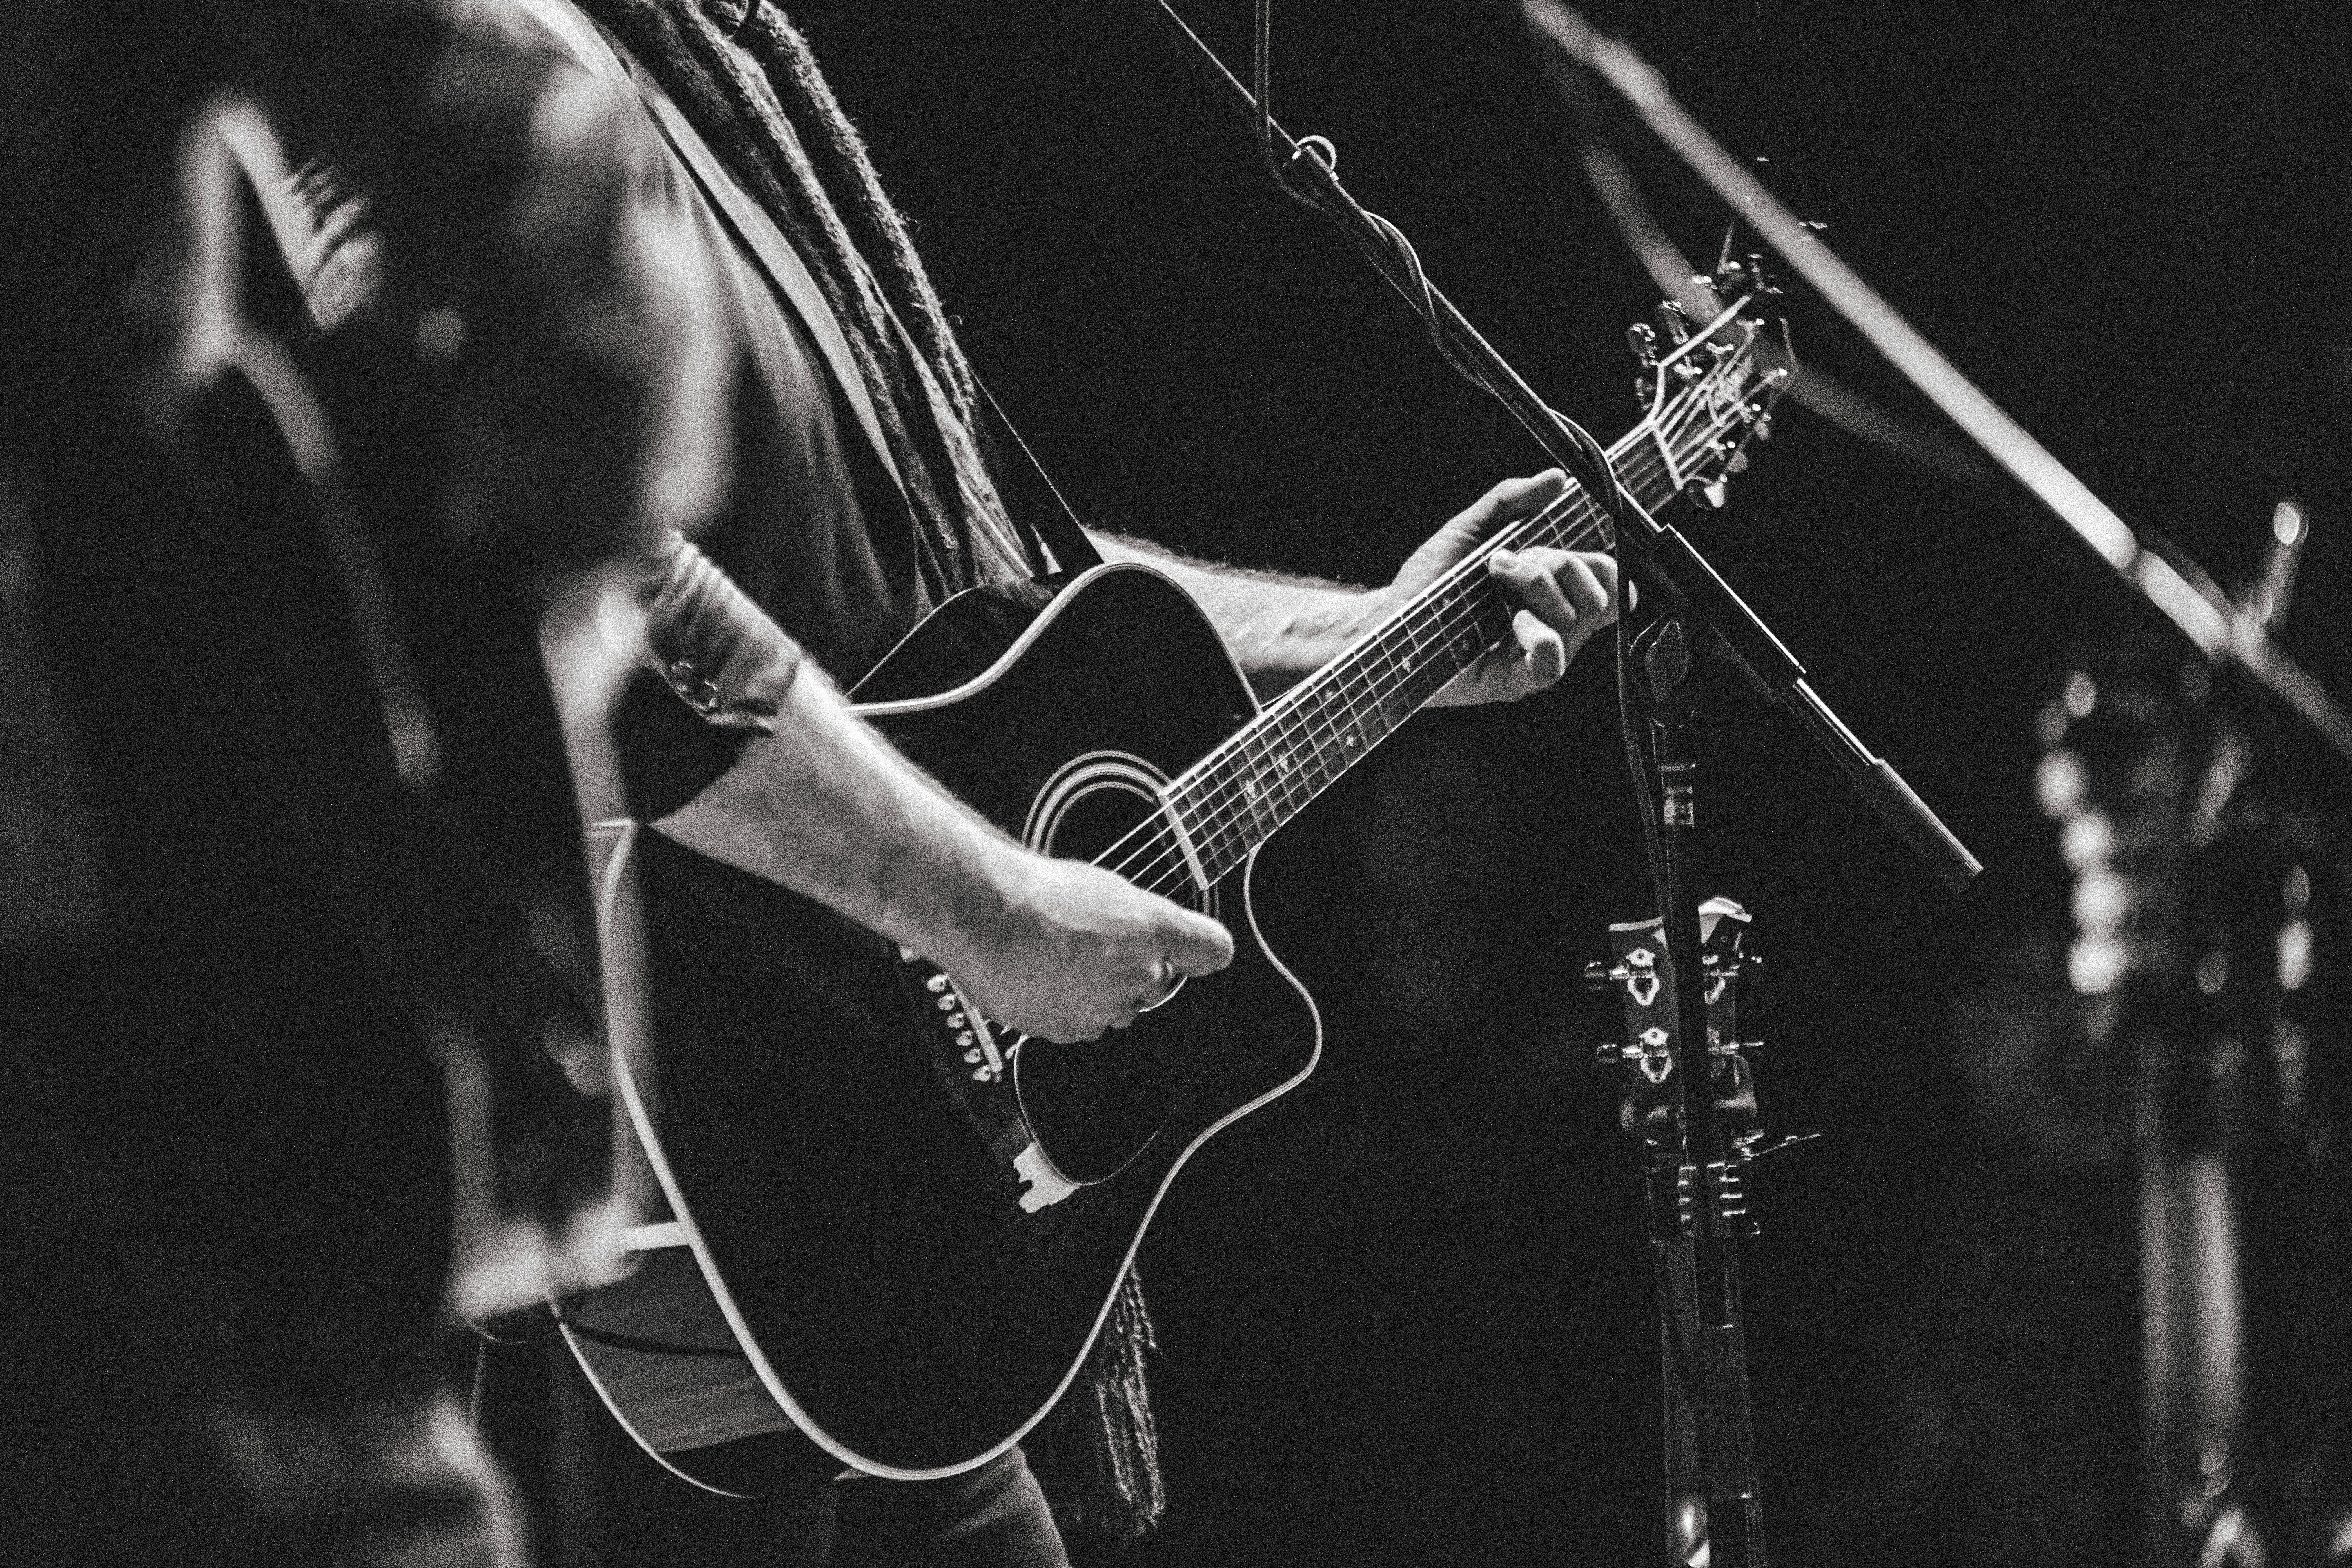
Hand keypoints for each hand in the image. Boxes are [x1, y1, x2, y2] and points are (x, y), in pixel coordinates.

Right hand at [944, 849, 1234, 1043]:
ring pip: (1118, 1006)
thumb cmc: (1036, 893)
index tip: (1196, 952)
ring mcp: (1107, 1007)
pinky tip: (1044, 979)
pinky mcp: (1073, 1030)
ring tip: (1060, 959)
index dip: (1201, 950)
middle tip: (1094, 945)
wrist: (987, 920)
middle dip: (1133, 969)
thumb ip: (1136, 917)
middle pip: (1156, 982)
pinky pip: (1083, 1023)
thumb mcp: (1101, 886)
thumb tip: (1143, 931)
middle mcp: (1140, 973)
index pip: (1212, 949)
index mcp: (1154, 928)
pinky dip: (1069, 1007)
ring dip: (1100, 990)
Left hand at [1388, 471, 1627, 705]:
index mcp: (1553, 591)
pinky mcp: (1517, 680)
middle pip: (1598, 595)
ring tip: (1494, 582)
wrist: (1389, 618)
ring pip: (1576, 619)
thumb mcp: (1469, 529)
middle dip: (1556, 565)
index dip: (1598, 563)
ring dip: (1536, 587)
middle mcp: (1553, 623)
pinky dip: (1539, 636)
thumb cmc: (1430, 580)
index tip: (1550, 547)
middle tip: (1505, 563)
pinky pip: (1554, 663)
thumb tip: (1557, 479)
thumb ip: (1511, 500)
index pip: (1610, 581)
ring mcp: (1537, 651)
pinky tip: (1510, 624)